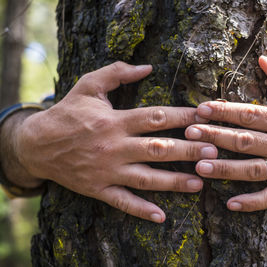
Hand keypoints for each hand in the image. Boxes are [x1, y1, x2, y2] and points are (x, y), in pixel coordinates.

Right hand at [14, 62, 216, 221]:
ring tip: (200, 183)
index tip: (206, 117)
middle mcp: (114, 146)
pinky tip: (162, 216)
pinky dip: (141, 209)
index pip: (156, 117)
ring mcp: (107, 170)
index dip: (183, 117)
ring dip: (174, 182)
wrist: (36, 144)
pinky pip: (122, 202)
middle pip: (158, 149)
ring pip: (146, 178)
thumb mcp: (88, 85)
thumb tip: (147, 67)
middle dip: (187, 150)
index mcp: (115, 121)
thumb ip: (117, 73)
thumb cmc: (68, 112)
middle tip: (213, 152)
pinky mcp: (98, 188)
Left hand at [186, 56, 266, 211]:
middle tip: (189, 135)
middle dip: (216, 137)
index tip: (201, 109)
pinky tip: (231, 204)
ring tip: (199, 166)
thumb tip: (263, 58)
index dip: (224, 111)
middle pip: (246, 141)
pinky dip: (252, 202)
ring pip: (253, 170)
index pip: (251, 114)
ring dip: (225, 169)